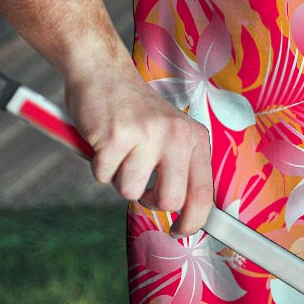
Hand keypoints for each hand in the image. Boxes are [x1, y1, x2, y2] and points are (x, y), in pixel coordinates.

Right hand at [64, 65, 212, 235]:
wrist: (103, 72)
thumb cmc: (136, 111)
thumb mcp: (171, 133)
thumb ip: (181, 167)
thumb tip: (186, 214)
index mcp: (194, 138)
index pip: (204, 193)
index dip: (193, 221)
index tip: (180, 232)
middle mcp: (176, 135)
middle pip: (170, 200)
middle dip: (150, 201)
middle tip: (141, 185)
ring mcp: (146, 135)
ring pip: (130, 192)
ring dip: (119, 178)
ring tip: (121, 152)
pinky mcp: (115, 136)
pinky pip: (103, 177)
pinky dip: (99, 166)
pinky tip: (104, 143)